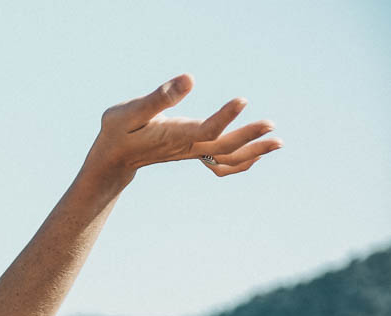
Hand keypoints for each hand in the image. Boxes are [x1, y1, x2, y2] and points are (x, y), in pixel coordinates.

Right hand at [82, 73, 281, 184]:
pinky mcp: (192, 152)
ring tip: (277, 143)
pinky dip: (240, 160)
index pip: (206, 130)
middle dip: (250, 138)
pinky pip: (220, 162)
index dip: (225, 117)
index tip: (243, 100)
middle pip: (224, 147)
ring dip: (253, 152)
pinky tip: (255, 154)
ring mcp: (191, 152)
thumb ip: (159, 97)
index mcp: (174, 136)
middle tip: (272, 126)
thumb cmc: (118, 132)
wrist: (112, 159)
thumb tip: (190, 78)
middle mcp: (187, 147)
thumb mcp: (130, 112)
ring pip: (226, 157)